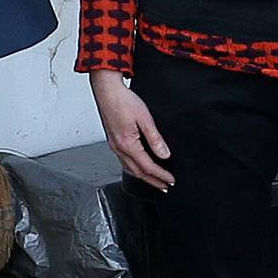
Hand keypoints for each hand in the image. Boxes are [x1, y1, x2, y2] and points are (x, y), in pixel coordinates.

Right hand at [91, 70, 172, 190]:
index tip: (170, 180)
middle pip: (137, 172)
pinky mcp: (113, 141)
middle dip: (152, 181)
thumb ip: (155, 139)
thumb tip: (164, 154)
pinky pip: (124, 161)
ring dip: (143, 176)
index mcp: (127, 145)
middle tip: (164, 187)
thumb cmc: (123, 101)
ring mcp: (114, 146)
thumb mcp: (144, 119)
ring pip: (130, 168)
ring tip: (154, 180)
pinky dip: (134, 168)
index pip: (147, 166)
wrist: (107, 90)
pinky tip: (138, 167)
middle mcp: (119, 148)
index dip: (161, 175)